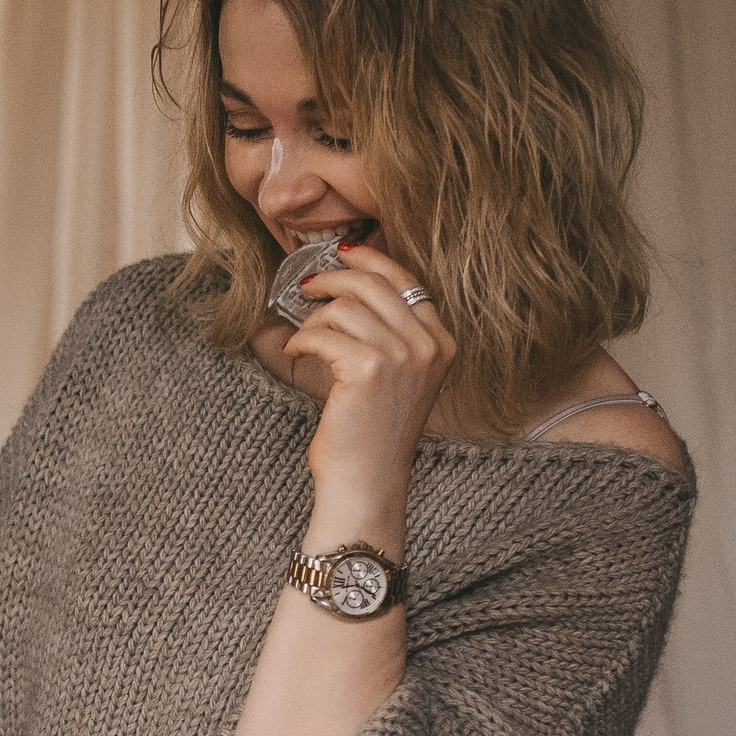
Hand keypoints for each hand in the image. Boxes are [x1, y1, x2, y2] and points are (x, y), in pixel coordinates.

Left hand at [283, 240, 457, 483]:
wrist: (367, 482)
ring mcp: (402, 356)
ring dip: (313, 319)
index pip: (406, 282)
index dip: (370, 260)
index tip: (342, 253)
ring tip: (302, 340)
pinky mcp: (369, 369)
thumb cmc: (372, 433)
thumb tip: (349, 284)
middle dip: (333, 279)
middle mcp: (428, 346)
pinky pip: (323, 332)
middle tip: (306, 287)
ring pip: (344, 307)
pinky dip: (301, 339)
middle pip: (374, 284)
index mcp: (441, 343)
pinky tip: (294, 353)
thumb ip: (388, 334)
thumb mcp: (396, 376)